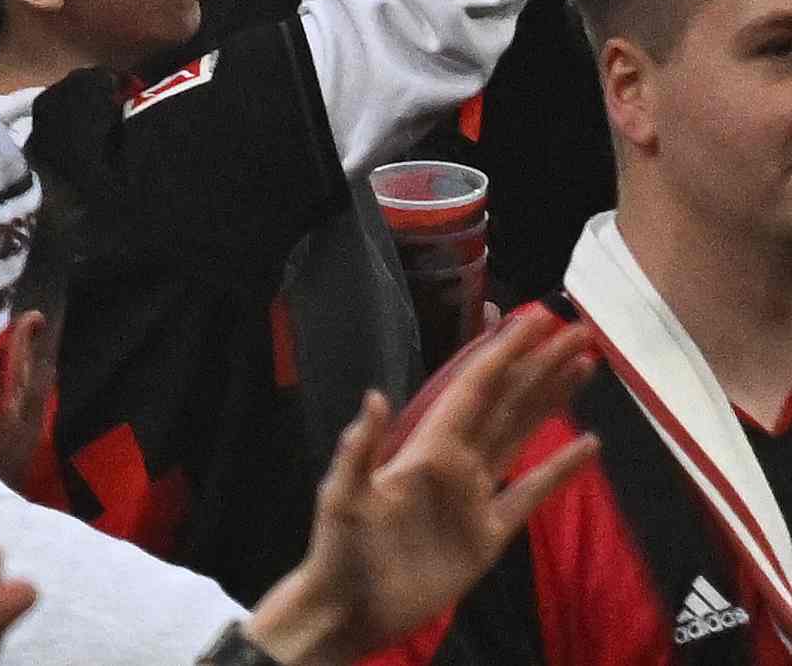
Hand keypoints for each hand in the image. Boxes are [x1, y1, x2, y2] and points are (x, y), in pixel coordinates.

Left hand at [251, 316, 602, 665]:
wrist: (351, 607)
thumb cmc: (339, 550)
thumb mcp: (342, 498)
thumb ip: (358, 450)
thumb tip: (374, 395)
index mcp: (426, 448)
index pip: (474, 390)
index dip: (505, 354)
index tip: (537, 320)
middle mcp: (455, 462)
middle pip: (507, 403)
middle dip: (540, 366)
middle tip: (578, 332)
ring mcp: (474, 495)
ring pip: (522, 435)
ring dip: (552, 401)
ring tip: (584, 367)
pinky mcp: (488, 534)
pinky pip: (530, 494)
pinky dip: (560, 471)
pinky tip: (587, 445)